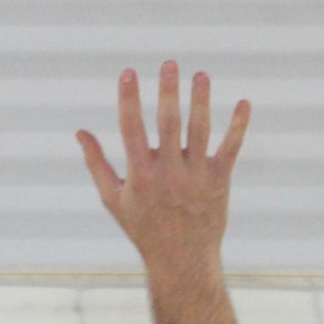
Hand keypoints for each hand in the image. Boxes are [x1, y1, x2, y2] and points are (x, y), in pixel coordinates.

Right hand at [76, 61, 248, 272]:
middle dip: (168, 93)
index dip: (128, 99)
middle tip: (169, 64)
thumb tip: (79, 131)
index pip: (131, 128)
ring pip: (200, 131)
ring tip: (200, 75)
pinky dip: (238, 125)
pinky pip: (231, 148)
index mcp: (140, 174)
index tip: (128, 72)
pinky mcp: (218, 180)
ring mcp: (196, 176)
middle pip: (169, 124)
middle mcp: (168, 173)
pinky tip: (244, 102)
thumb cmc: (142, 227)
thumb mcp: (112, 198)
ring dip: (201, 101)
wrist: (181, 259)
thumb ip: (96, 163)